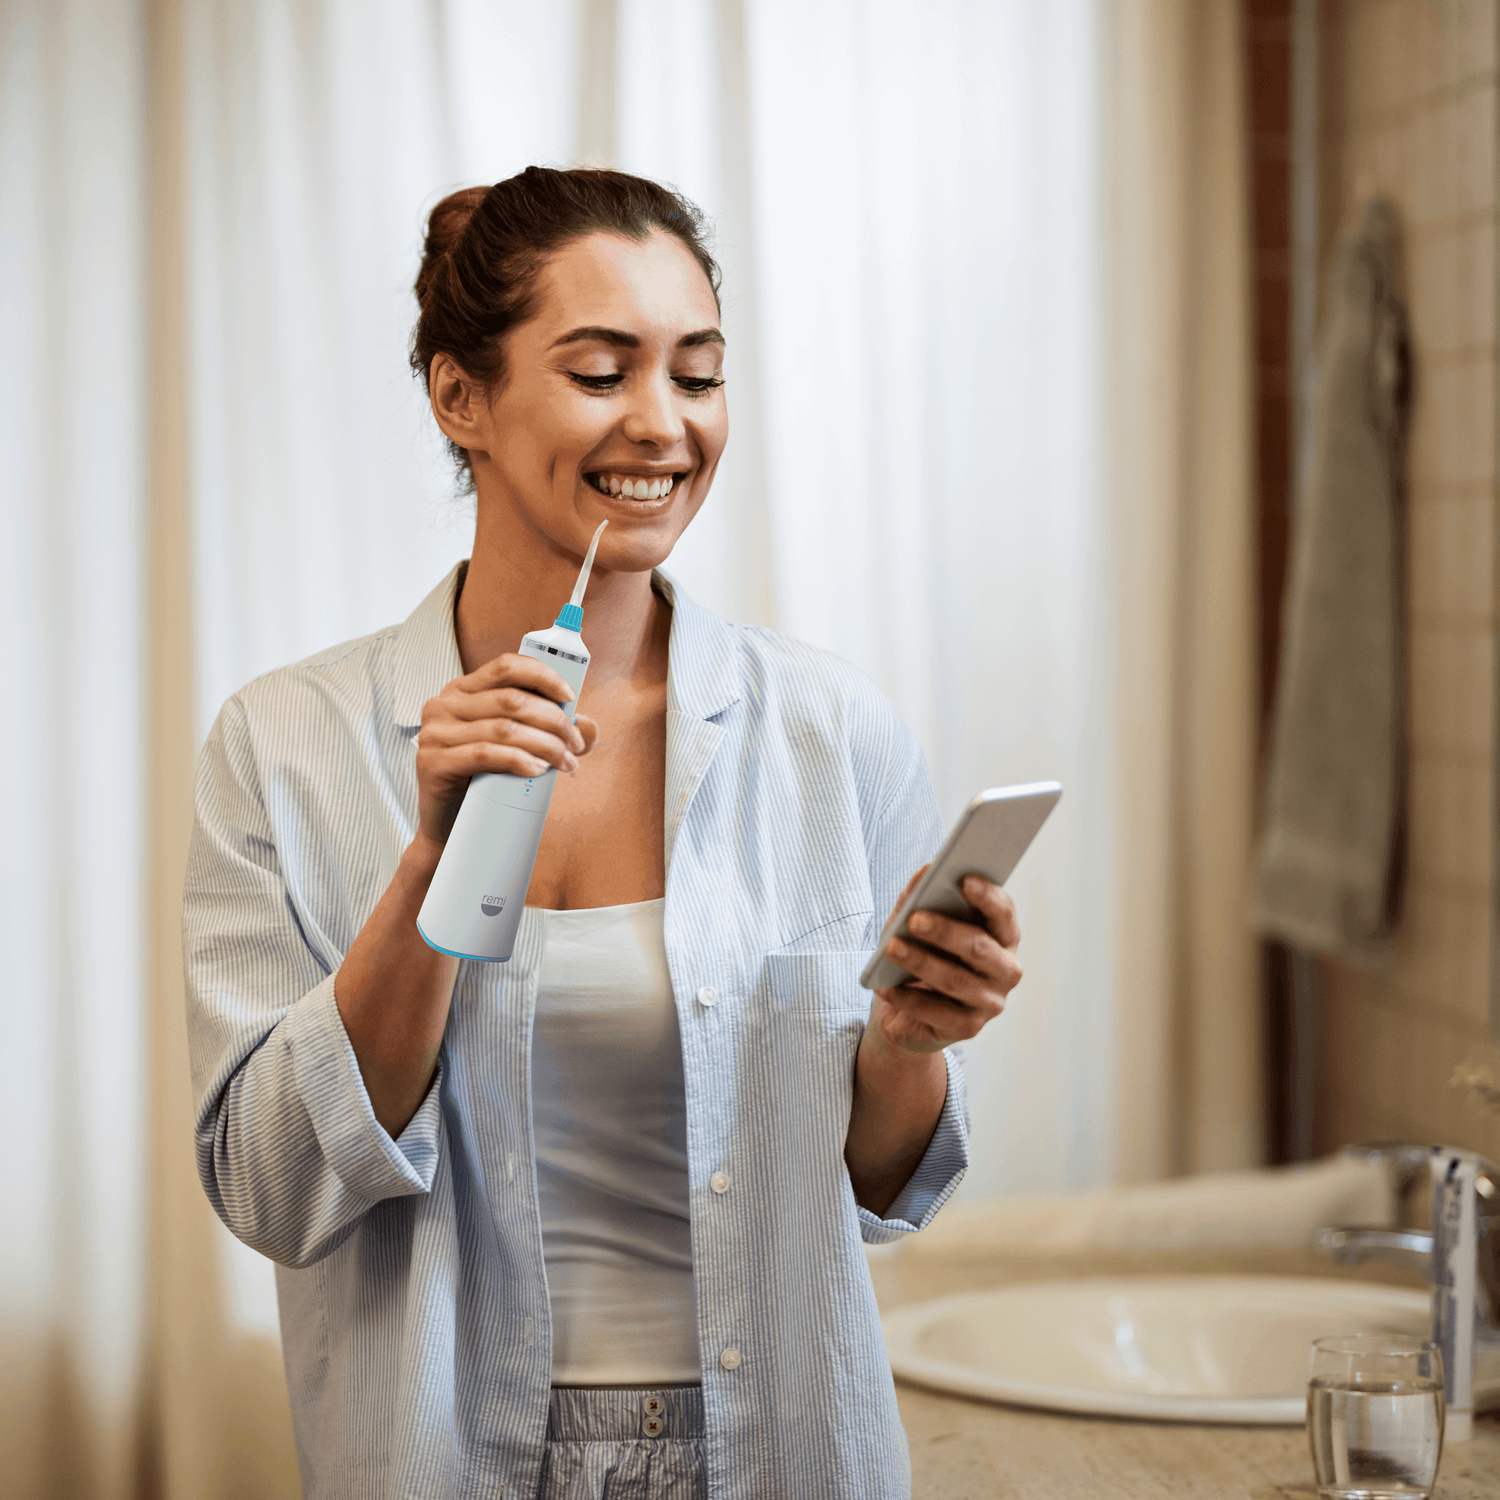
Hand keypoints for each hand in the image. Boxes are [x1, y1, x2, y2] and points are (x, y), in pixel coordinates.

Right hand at [414, 653, 599, 845]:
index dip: (543, 676)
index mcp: (462, 691)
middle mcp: (443, 705)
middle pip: (512, 700)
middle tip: (576, 744)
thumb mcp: (515, 747)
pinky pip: (485, 754)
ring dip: (546, 744)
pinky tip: (538, 770)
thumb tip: (590, 727)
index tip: (570, 697)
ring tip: (565, 762)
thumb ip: (550, 732)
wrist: (447, 823)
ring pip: (504, 728)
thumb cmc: (481, 779)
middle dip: (555, 720)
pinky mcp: (433, 762)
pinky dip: (519, 759)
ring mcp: (435, 733)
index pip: (506, 666)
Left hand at [869, 865, 1021, 1056]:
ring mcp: (991, 1002)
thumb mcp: (916, 923)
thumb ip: (921, 896)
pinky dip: (908, 999)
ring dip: (921, 963)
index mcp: (1002, 937)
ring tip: (892, 948)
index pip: (1003, 914)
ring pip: (956, 981)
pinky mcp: (969, 1028)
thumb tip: (925, 871)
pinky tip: (885, 987)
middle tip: (914, 919)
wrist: (910, 1013)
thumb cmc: (923, 956)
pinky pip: (937, 1013)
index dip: (987, 896)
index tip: (963, 879)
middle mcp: (1006, 969)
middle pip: (979, 948)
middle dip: (946, 931)